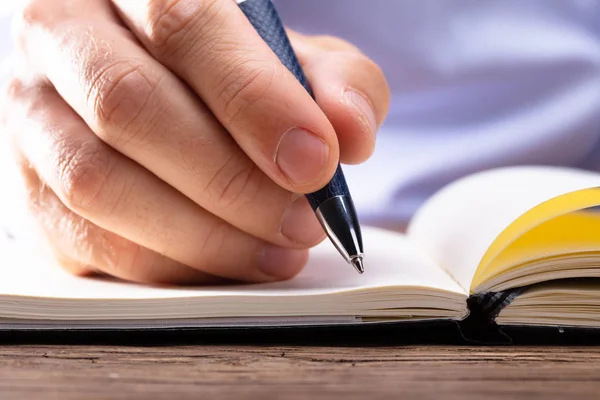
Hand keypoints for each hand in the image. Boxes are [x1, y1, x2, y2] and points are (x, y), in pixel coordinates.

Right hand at [1, 0, 389, 284]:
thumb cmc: (221, 69)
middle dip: (230, 181)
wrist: (145, 82)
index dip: (254, 100)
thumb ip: (332, 80)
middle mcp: (63, 38)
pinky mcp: (28, 188)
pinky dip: (167, 264)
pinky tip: (226, 261)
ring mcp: (32, 116)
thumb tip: (350, 132)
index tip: (317, 161)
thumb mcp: (287, 55)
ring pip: (98, 183)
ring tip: (276, 250)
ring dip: (202, 234)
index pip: (182, 25)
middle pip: (129, 107)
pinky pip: (86, 240)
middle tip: (303, 221)